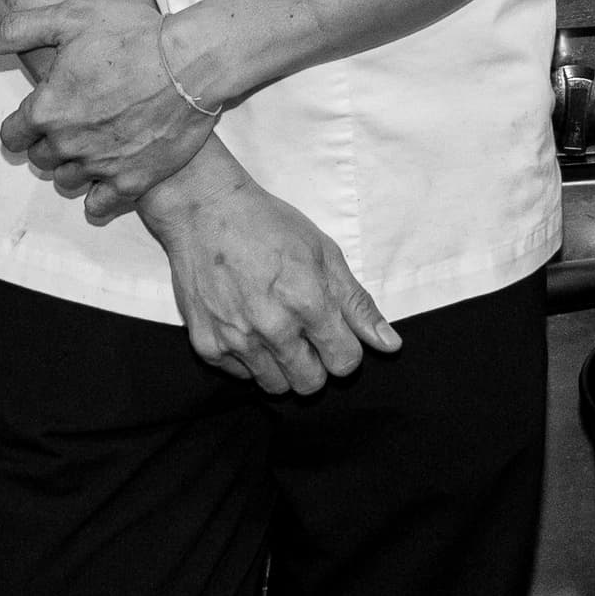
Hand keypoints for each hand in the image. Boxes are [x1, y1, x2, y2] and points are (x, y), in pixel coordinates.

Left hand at [0, 0, 220, 211]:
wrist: (191, 62)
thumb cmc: (133, 35)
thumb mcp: (71, 18)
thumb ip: (19, 29)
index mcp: (47, 108)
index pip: (12, 135)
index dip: (22, 125)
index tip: (37, 117)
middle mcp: (67, 143)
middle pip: (40, 159)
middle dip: (49, 143)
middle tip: (72, 123)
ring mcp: (100, 166)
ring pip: (67, 181)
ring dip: (74, 166)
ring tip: (93, 144)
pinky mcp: (132, 181)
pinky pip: (100, 204)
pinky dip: (99, 194)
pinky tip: (109, 174)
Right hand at [139, 147, 401, 395]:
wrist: (204, 209)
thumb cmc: (268, 225)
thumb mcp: (324, 253)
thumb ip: (357, 304)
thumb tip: (390, 345)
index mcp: (308, 302)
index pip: (345, 363)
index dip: (344, 350)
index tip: (333, 334)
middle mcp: (273, 328)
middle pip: (310, 384)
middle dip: (316, 365)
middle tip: (304, 335)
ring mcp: (235, 339)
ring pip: (275, 386)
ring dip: (282, 366)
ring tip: (274, 330)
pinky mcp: (206, 344)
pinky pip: (239, 375)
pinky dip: (247, 359)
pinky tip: (245, 324)